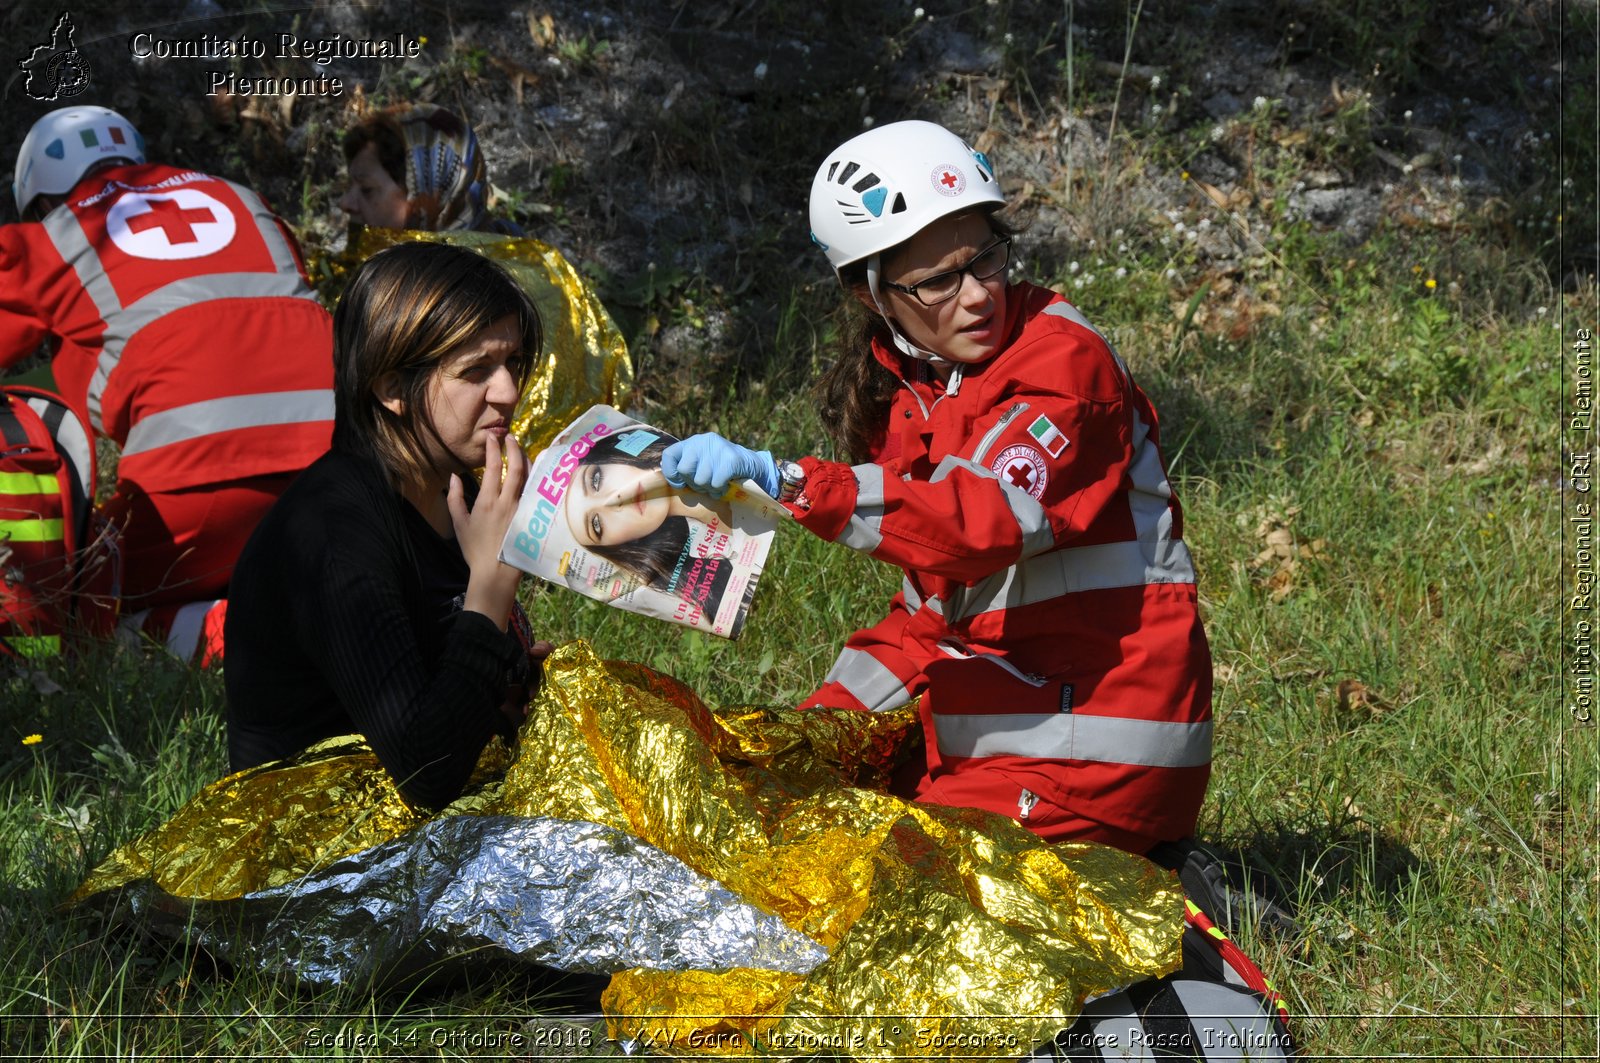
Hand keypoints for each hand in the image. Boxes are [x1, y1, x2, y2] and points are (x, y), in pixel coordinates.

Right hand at [449, 432, 528, 628]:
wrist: (496, 571)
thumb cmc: (475, 549)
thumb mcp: (459, 523)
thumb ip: (455, 498)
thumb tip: (454, 477)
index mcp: (488, 502)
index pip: (493, 467)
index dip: (493, 449)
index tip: (491, 438)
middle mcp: (507, 502)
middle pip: (516, 468)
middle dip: (514, 448)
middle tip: (510, 437)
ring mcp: (523, 509)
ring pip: (529, 478)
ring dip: (526, 460)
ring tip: (521, 450)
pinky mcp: (532, 517)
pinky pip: (535, 492)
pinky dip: (534, 478)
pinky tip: (533, 472)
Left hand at [661, 433, 779, 497]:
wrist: (752, 464)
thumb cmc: (721, 468)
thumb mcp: (701, 463)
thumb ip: (686, 467)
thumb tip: (671, 479)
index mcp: (692, 442)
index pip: (669, 455)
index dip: (671, 473)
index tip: (681, 483)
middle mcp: (702, 441)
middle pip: (684, 470)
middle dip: (693, 483)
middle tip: (705, 484)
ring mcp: (717, 448)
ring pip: (700, 479)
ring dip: (709, 488)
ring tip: (717, 484)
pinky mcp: (730, 458)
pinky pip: (715, 483)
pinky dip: (720, 489)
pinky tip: (725, 485)